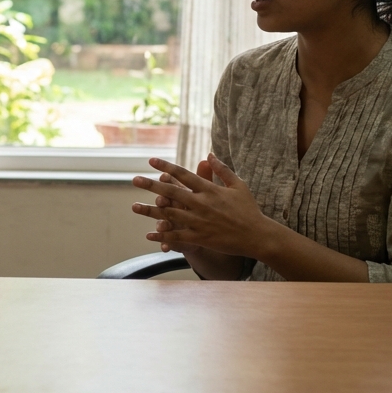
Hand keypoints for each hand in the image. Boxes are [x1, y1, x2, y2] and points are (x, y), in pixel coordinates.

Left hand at [131, 154, 275, 258]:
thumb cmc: (249, 209)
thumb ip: (222, 169)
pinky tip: (149, 235)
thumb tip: (208, 154)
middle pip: (171, 192)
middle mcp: (202, 204)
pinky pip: (177, 237)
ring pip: (169, 215)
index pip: (183, 175)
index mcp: (209, 189)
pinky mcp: (200, 238)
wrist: (257, 235)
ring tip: (134, 206)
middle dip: (151, 186)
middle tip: (135, 180)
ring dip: (150, 211)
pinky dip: (163, 236)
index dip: (166, 167)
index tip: (151, 161)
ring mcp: (199, 222)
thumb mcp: (238, 185)